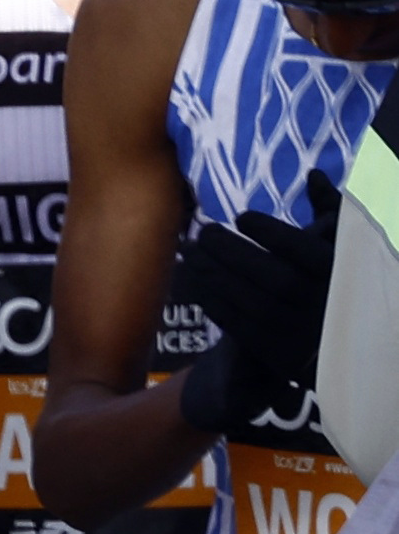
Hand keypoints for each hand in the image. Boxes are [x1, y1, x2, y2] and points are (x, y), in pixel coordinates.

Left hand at [178, 207, 338, 438]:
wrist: (345, 345)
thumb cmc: (339, 282)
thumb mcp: (343, 247)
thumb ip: (331, 211)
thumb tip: (313, 175)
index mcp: (344, 276)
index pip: (307, 253)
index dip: (272, 233)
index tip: (241, 216)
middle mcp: (326, 306)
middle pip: (274, 278)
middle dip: (232, 253)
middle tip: (202, 232)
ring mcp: (303, 334)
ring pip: (253, 304)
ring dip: (214, 276)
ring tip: (189, 252)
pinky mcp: (281, 357)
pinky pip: (242, 329)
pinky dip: (215, 304)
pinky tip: (196, 283)